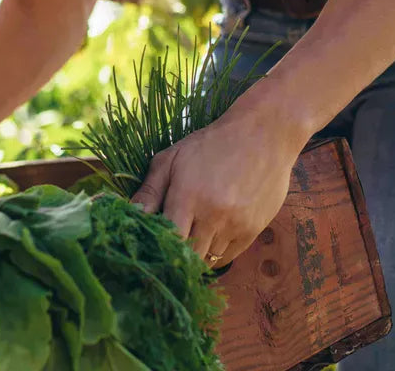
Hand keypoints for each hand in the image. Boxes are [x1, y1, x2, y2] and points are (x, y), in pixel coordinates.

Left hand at [130, 103, 304, 266]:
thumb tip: (131, 216)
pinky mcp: (254, 230)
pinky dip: (216, 253)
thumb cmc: (211, 144)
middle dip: (176, 255)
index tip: (153, 246)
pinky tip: (210, 236)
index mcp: (188, 195)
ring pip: (209, 259)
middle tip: (170, 247)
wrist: (263, 134)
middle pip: (189, 256)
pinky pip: (228, 257)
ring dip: (197, 254)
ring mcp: (236, 224)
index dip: (159, 248)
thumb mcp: (173, 158)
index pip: (169, 241)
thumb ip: (150, 190)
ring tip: (192, 236)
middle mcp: (213, 214)